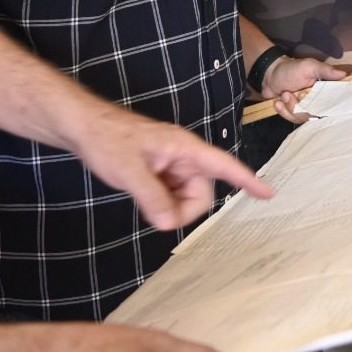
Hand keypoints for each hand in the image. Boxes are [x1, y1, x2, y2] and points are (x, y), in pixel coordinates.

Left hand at [71, 102, 273, 231]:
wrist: (84, 127)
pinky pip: (171, 195)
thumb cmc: (108, 138)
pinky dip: (161, 202)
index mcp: (185, 148)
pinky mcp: (159, 172)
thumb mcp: (129, 169)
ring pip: (185, 196)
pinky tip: (142, 194)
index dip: (247, 179)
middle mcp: (183, 157)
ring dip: (169, 206)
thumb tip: (169, 224)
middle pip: (202, 192)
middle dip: (184, 208)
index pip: (224, 165)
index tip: (268, 193)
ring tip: (143, 195)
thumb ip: (152, 197)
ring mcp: (171, 165)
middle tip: (157, 213)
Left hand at [263, 56, 351, 123]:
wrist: (269, 75)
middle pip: (315, 114)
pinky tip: (278, 102)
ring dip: (290, 107)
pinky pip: (293, 119)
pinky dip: (283, 111)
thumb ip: (325, 71)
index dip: (323, 105)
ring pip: (303, 118)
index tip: (307, 96)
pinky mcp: (295, 114)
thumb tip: (344, 74)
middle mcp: (318, 101)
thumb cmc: (291, 69)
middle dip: (300, 106)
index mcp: (325, 90)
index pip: (333, 103)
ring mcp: (306, 108)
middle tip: (288, 93)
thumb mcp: (309, 66)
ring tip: (284, 94)